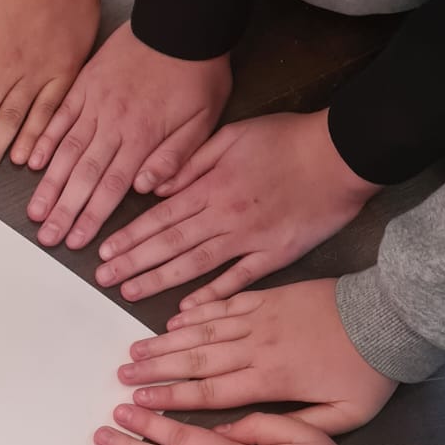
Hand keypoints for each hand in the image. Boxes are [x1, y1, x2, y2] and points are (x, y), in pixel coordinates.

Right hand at [27, 22, 230, 249]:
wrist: (182, 21)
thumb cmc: (198, 71)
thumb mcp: (204, 119)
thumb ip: (176, 157)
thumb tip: (149, 190)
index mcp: (143, 137)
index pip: (112, 187)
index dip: (92, 217)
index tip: (76, 241)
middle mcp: (114, 123)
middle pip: (83, 176)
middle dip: (63, 211)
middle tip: (46, 237)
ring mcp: (95, 103)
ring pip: (66, 150)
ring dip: (49, 184)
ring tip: (34, 211)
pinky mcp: (84, 84)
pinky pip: (59, 115)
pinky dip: (43, 139)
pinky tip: (31, 162)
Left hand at [96, 109, 376, 303]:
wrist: (341, 154)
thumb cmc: (287, 139)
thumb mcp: (232, 135)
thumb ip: (191, 160)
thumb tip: (156, 185)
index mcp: (211, 186)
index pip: (159, 217)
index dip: (129, 237)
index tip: (104, 254)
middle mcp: (224, 216)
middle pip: (169, 244)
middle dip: (133, 263)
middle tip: (103, 281)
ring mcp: (250, 238)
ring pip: (195, 264)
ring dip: (160, 280)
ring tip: (130, 293)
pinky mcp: (276, 254)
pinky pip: (239, 279)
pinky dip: (212, 295)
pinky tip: (187, 310)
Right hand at [117, 279, 397, 432]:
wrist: (392, 317)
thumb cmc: (370, 372)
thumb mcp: (343, 417)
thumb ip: (293, 429)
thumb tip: (248, 437)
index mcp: (271, 379)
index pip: (209, 392)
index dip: (170, 399)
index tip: (139, 405)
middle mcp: (257, 346)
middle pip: (195, 360)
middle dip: (155, 370)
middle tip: (121, 377)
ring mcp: (261, 317)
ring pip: (203, 331)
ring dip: (166, 341)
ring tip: (135, 350)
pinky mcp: (270, 296)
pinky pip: (225, 302)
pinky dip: (197, 311)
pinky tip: (175, 318)